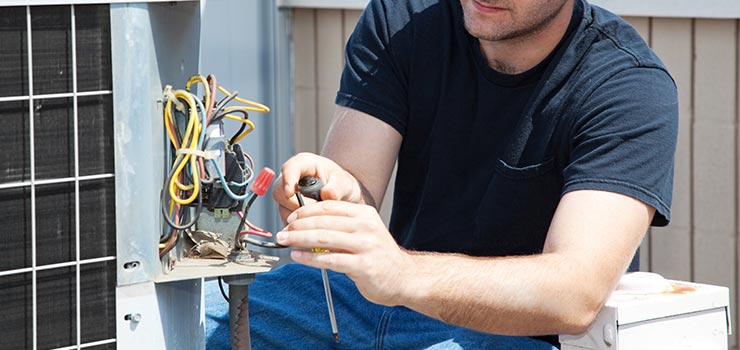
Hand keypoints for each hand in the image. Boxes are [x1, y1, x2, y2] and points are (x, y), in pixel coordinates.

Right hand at [272, 152, 363, 222]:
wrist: (342, 196)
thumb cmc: (341, 185)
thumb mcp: (344, 183)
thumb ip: (336, 188)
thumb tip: (326, 195)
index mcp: (303, 164)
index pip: (289, 168)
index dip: (287, 180)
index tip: (290, 193)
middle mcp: (290, 178)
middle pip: (280, 192)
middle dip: (297, 205)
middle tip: (317, 209)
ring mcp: (286, 195)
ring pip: (283, 209)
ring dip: (300, 216)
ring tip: (319, 214)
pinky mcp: (286, 209)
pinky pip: (287, 220)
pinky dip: (300, 224)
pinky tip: (314, 221)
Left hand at [276, 200, 413, 305]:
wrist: (403, 277)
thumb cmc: (379, 256)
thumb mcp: (364, 232)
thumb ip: (341, 226)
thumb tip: (307, 225)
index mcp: (364, 214)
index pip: (329, 207)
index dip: (306, 211)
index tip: (291, 217)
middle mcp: (366, 226)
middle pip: (323, 221)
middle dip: (297, 226)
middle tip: (282, 232)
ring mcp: (365, 245)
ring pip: (323, 238)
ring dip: (299, 239)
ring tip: (286, 242)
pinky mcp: (363, 265)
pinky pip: (330, 259)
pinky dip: (309, 258)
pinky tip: (298, 257)